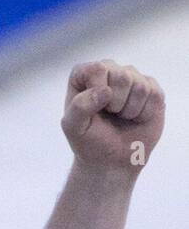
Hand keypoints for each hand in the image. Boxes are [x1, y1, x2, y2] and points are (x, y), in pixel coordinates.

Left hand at [62, 60, 164, 178]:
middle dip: (116, 104)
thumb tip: (106, 90)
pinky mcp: (151, 88)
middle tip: (109, 115)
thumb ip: (79, 107)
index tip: (94, 109)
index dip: (97, 91)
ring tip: (121, 117)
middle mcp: (109, 71)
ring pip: (140, 86)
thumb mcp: (74, 127)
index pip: (96, 69)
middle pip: (122, 75)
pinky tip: (135, 118)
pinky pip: (154, 95)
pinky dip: (144, 113)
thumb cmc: (89, 141)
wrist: (111, 159)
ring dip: (130, 110)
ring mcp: (132, 78)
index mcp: (85, 76)